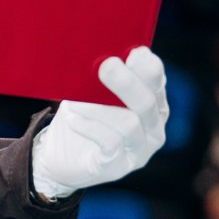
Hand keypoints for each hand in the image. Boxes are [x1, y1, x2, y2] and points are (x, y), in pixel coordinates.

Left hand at [31, 47, 167, 200]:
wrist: (61, 158)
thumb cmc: (82, 118)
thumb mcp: (93, 94)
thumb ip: (103, 77)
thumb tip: (101, 53)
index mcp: (153, 104)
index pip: (157, 82)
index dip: (147, 67)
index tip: (132, 51)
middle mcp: (154, 129)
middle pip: (147, 102)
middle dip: (127, 82)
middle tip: (106, 66)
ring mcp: (139, 151)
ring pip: (129, 124)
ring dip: (101, 108)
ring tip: (76, 101)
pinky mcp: (118, 167)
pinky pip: (109, 144)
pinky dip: (90, 127)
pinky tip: (74, 118)